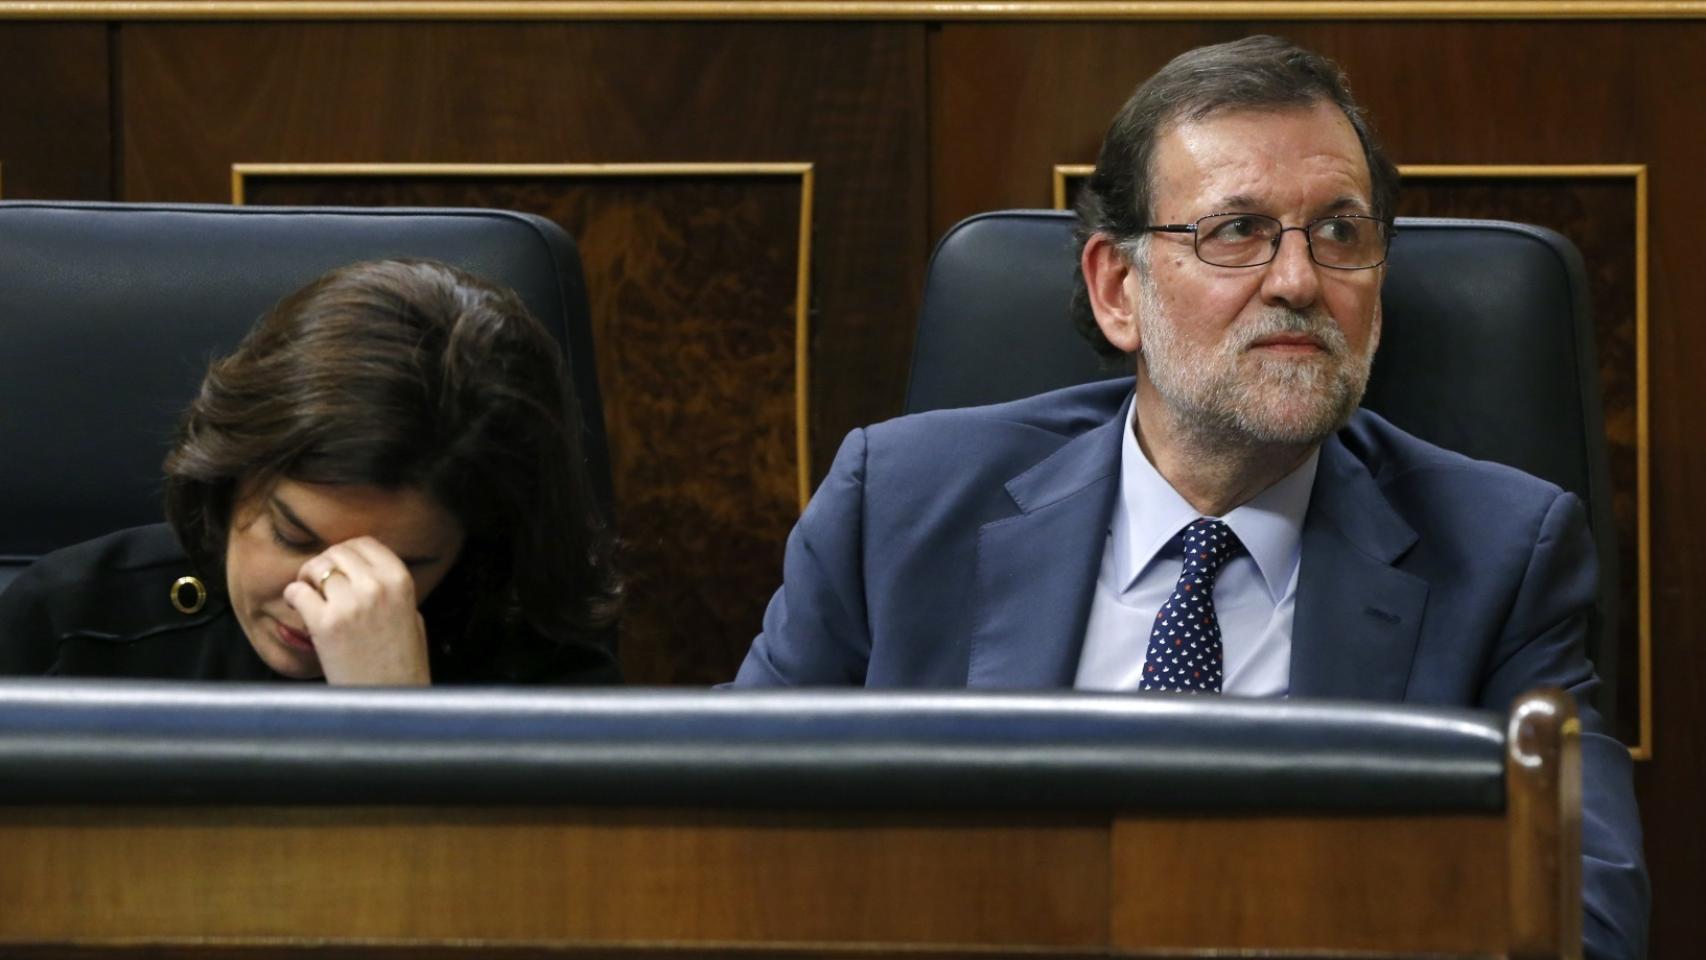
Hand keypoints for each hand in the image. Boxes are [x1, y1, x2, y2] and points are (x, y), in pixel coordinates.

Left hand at [282, 537, 431, 685]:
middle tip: (319, 583)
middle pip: (337, 552)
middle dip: (324, 564)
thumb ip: (391, 589)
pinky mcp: (325, 624)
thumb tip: (363, 568)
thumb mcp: (412, 616)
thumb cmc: (402, 665)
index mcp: (401, 581)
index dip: (346, 552)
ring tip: (310, 596)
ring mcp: (350, 604)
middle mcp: (377, 587)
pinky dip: (293, 596)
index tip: (338, 566)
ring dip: (307, 579)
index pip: (365, 543)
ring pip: (316, 567)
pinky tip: (298, 608)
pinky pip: (298, 592)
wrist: (390, 703)